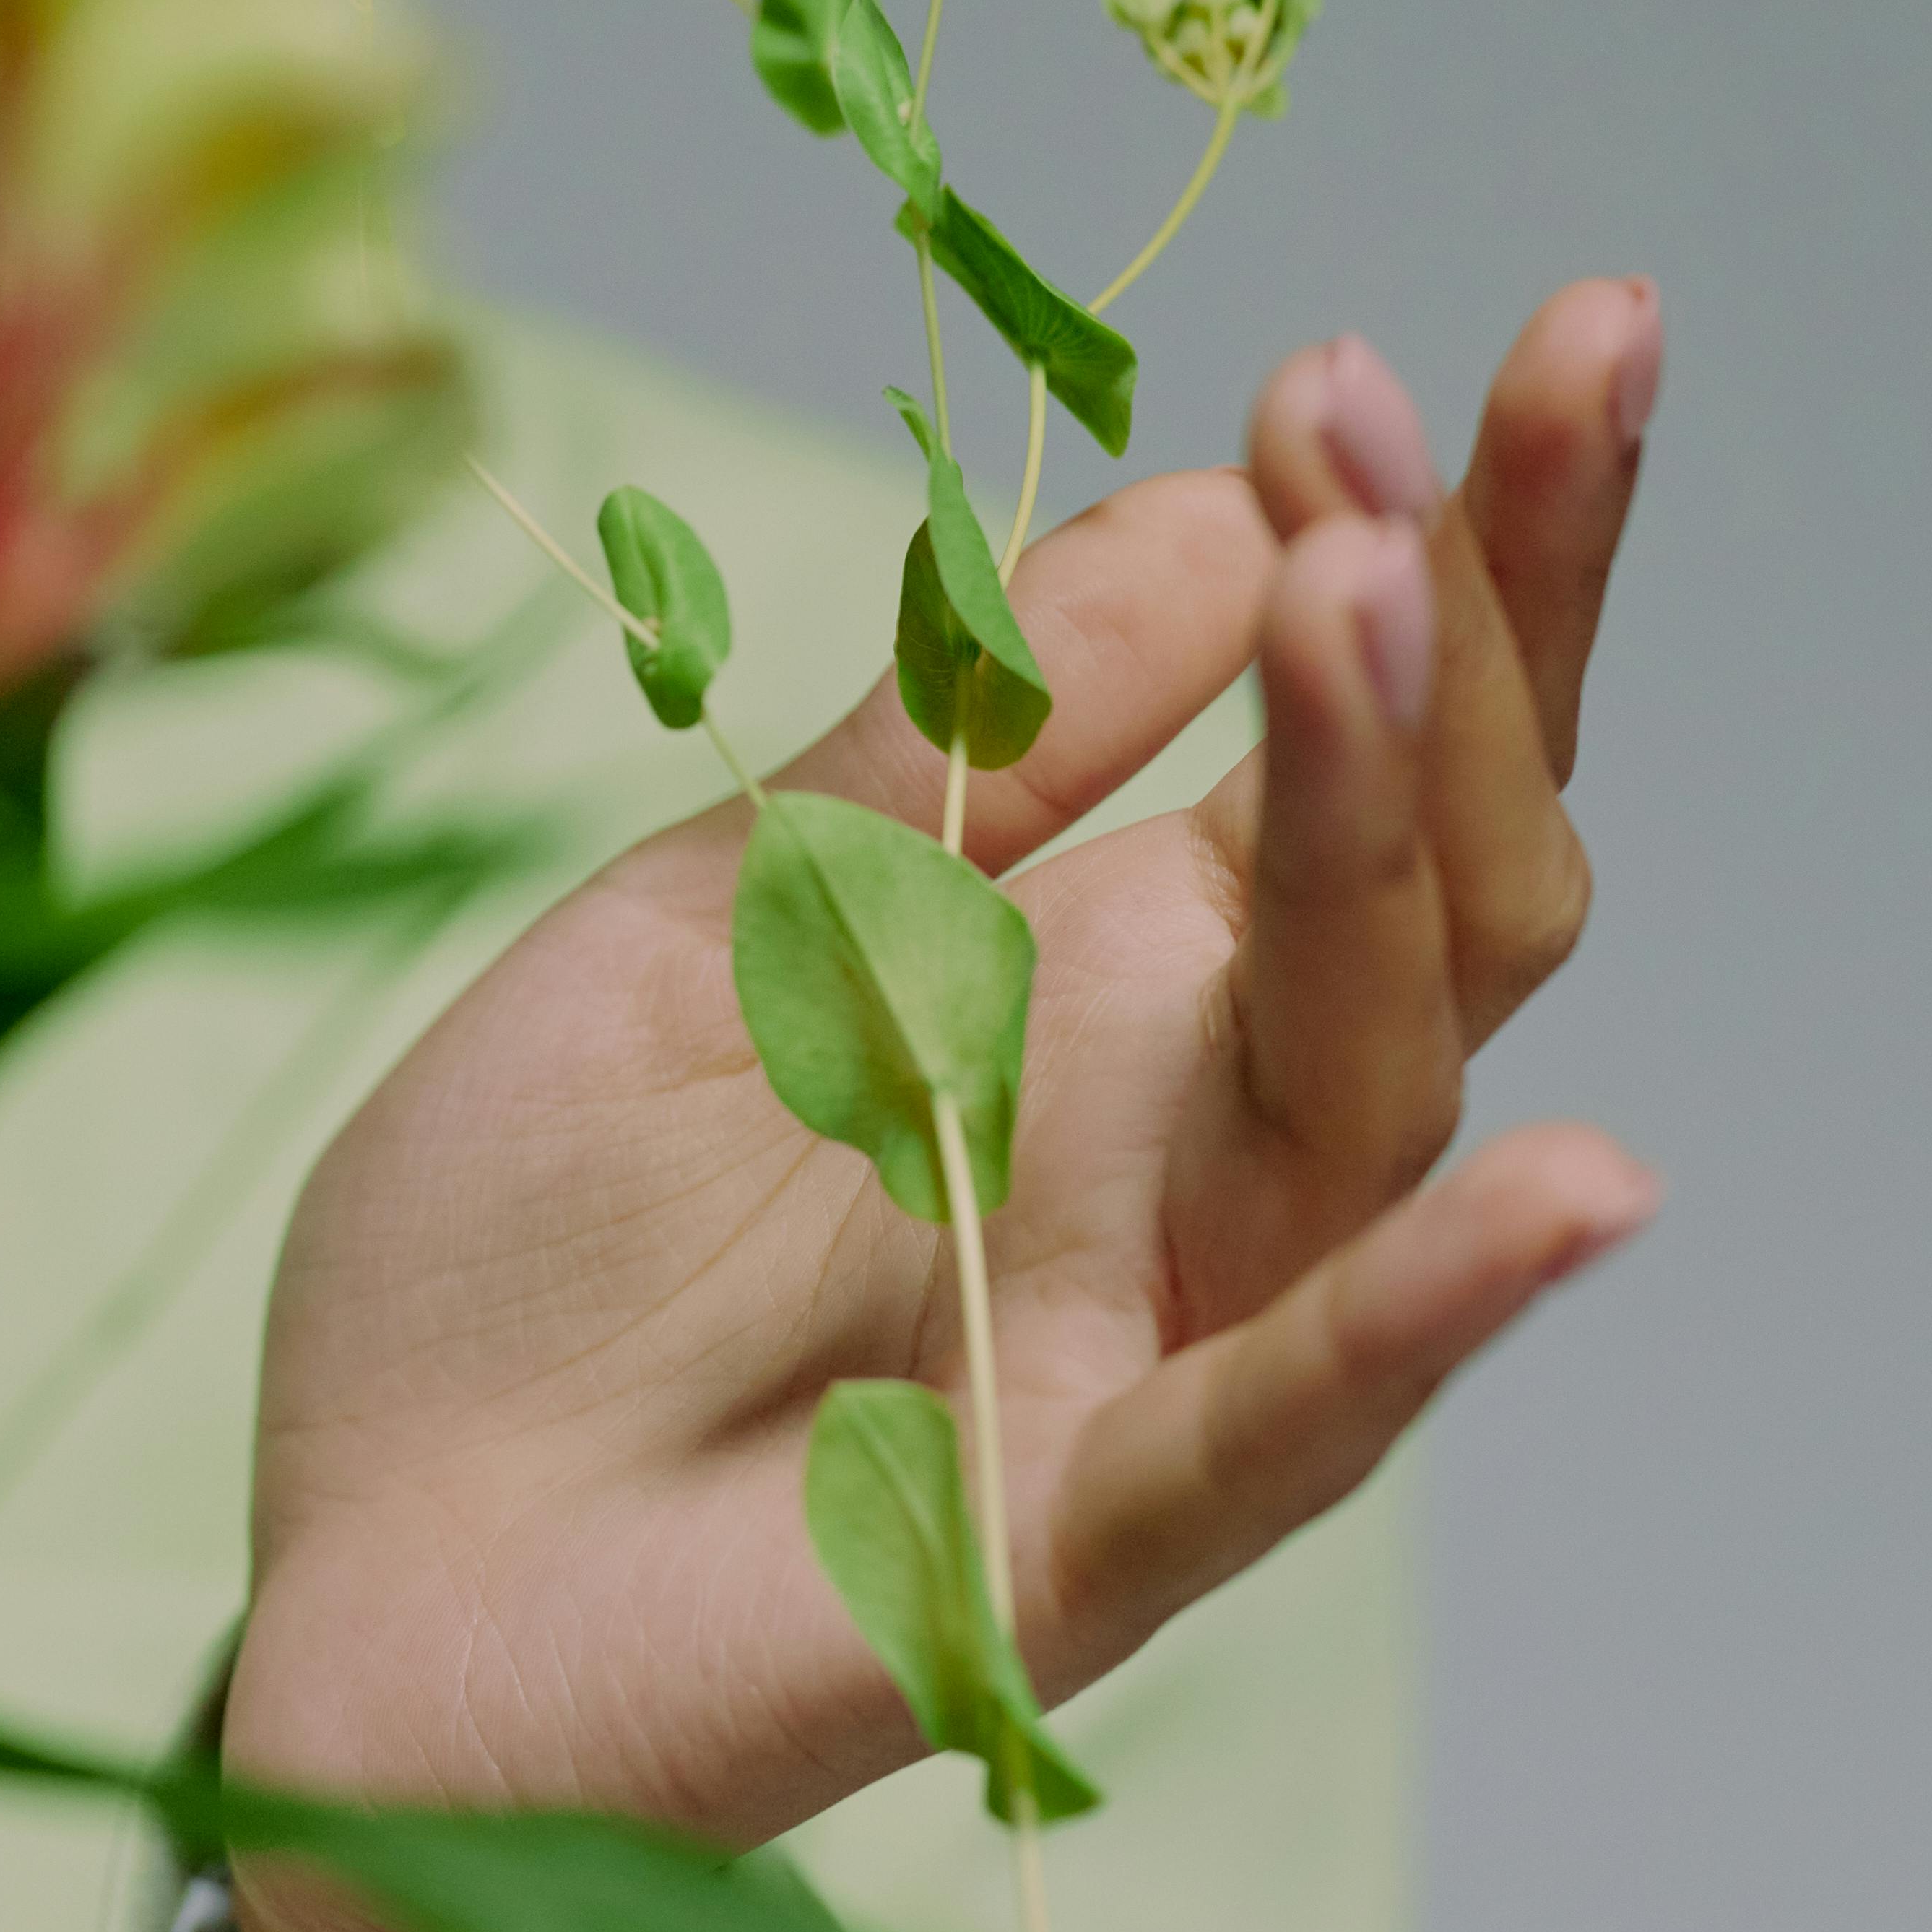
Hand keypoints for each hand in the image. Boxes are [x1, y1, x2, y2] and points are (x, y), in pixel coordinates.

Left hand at [227, 280, 1667, 1931]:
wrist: (356, 1586)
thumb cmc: (520, 1268)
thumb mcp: (701, 918)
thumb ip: (946, 752)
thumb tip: (1206, 504)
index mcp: (1103, 978)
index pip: (1345, 737)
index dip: (1434, 544)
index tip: (1452, 345)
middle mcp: (1186, 1139)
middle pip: (1429, 875)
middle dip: (1470, 627)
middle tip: (1431, 397)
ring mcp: (1155, 1327)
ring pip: (1370, 1078)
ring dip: (1393, 830)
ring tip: (1373, 599)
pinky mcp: (1069, 1528)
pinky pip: (1288, 1422)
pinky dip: (1425, 1312)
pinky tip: (1575, 1188)